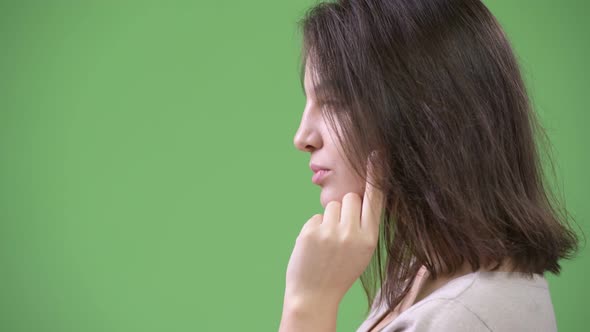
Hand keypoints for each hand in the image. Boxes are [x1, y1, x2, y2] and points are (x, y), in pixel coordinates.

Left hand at [284, 153, 384, 306]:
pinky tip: (315, 247)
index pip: (375, 199)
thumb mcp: (362, 251)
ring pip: (332, 205)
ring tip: (328, 243)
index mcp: (370, 238)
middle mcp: (353, 234)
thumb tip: (358, 196)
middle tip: (340, 232)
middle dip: (345, 208)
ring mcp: (331, 232)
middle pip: (351, 197)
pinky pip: (316, 216)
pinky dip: (315, 228)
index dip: (376, 175)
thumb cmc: (340, 271)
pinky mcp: (311, 232)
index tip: (377, 153)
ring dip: (329, 219)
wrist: (314, 295)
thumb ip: (363, 225)